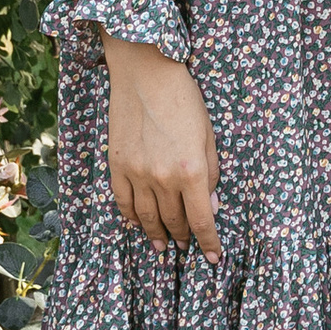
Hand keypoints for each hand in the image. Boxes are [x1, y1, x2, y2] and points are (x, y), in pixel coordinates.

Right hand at [102, 39, 221, 253]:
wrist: (145, 72)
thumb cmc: (184, 99)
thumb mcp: (209, 136)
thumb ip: (210, 174)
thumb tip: (209, 207)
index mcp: (191, 170)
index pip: (201, 220)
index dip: (209, 242)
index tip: (213, 257)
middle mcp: (162, 177)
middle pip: (173, 221)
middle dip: (183, 238)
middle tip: (188, 247)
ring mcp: (136, 172)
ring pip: (147, 217)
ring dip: (156, 235)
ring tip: (162, 246)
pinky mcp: (116, 164)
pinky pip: (123, 202)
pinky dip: (132, 217)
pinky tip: (139, 224)